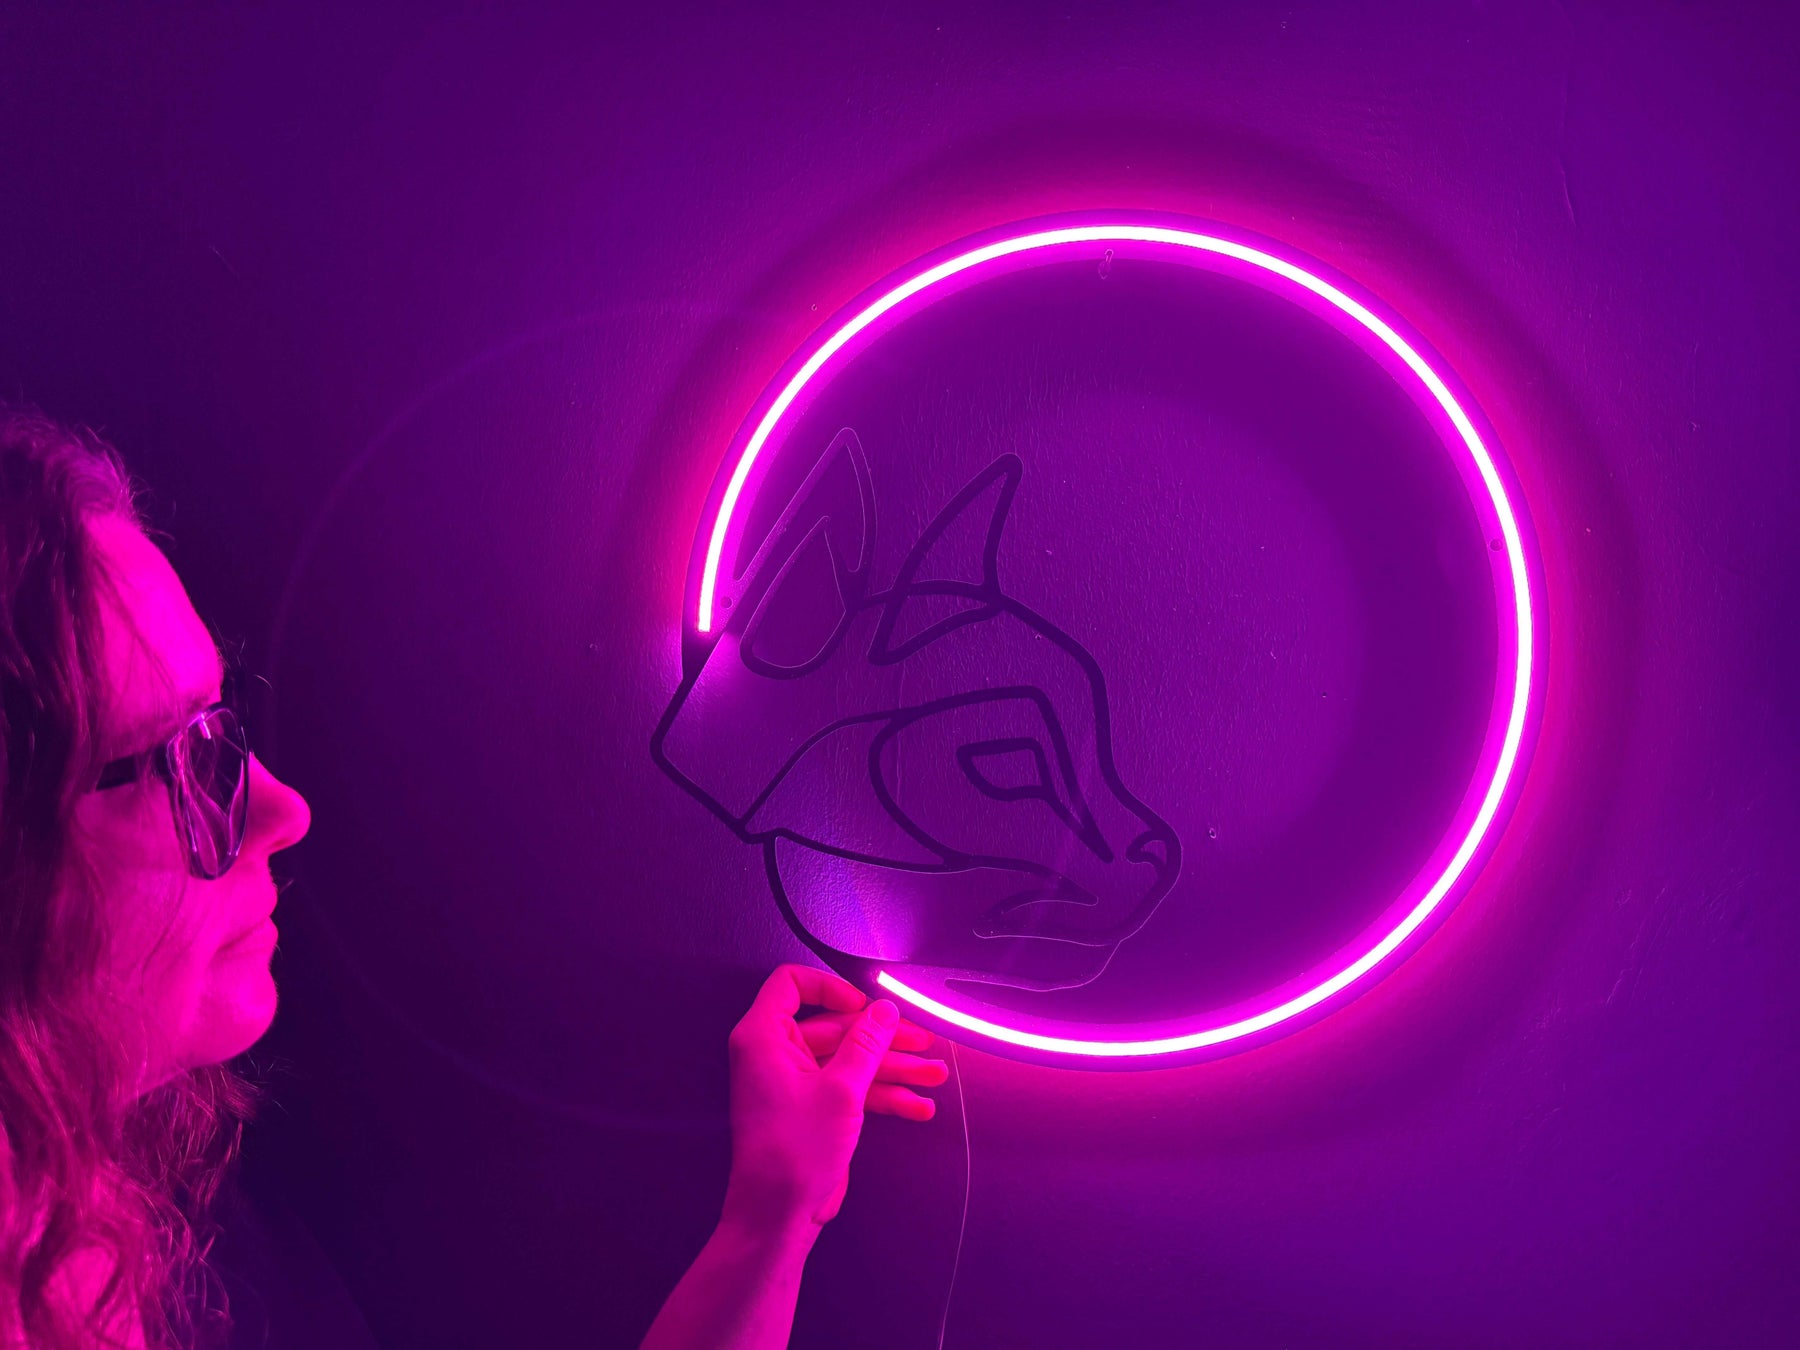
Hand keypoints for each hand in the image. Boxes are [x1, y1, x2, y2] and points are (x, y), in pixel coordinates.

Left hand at [720, 964, 947, 1238]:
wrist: (779, 1214)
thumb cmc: (795, 1149)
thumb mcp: (841, 1090)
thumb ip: (867, 1044)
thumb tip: (886, 1010)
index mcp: (765, 1037)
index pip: (792, 985)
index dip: (831, 988)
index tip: (865, 1005)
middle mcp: (777, 1053)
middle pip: (835, 1028)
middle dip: (883, 1039)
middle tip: (924, 1043)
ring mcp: (797, 1082)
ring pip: (850, 1060)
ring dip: (893, 1069)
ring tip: (935, 1075)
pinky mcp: (814, 1108)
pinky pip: (851, 1089)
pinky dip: (882, 1096)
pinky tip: (918, 1106)